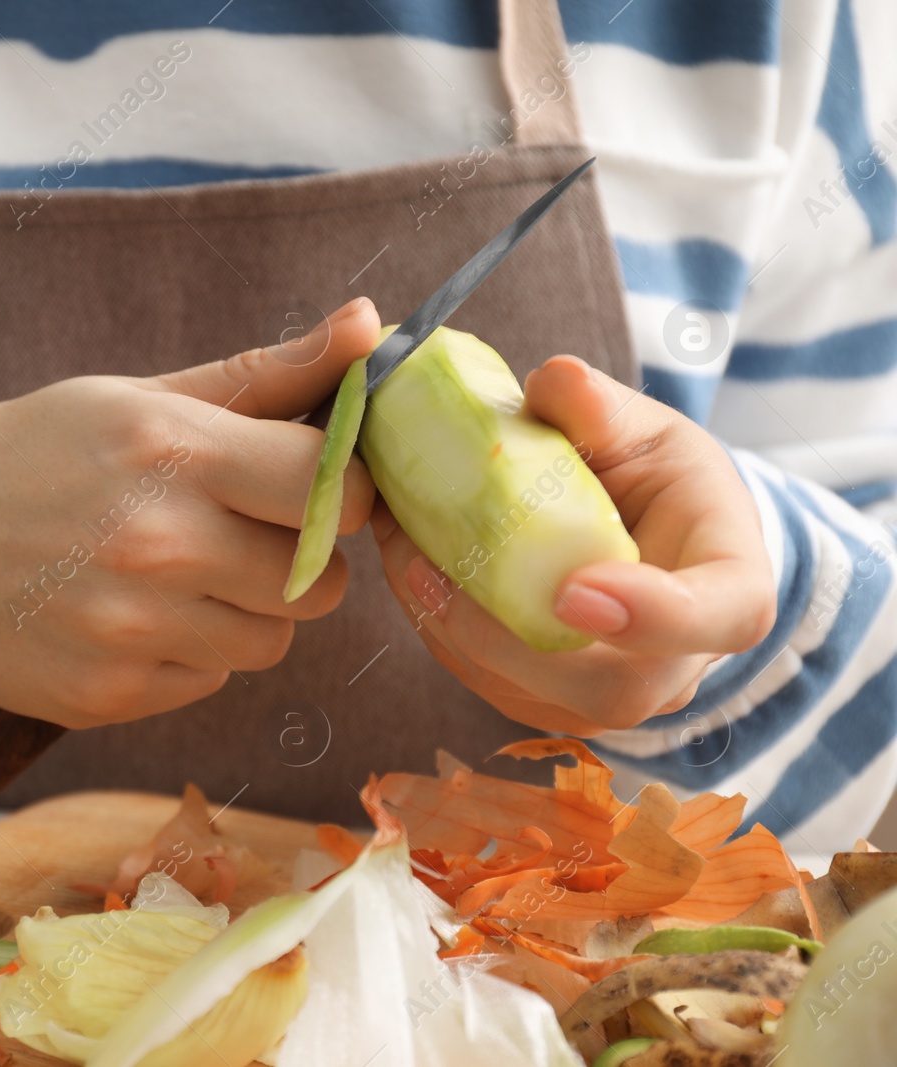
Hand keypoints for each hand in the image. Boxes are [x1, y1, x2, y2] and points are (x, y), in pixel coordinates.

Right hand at [0, 299, 378, 728]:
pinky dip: (187, 653)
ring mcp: (129, 629)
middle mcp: (155, 544)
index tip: (313, 487)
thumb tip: (369, 325)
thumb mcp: (137, 395)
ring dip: (245, 611)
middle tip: (238, 531)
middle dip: (297, 559)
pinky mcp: (106, 694)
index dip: (342, 491)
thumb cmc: (33, 451)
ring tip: (177, 572)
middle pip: (319, 583)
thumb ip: (265, 373)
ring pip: (270, 641)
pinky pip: (208, 680)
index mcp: (172, 450)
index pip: (332, 491)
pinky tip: (129, 613)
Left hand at [373, 354, 776, 736]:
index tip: (574, 590)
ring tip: (402, 545)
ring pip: (528, 691)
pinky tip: (409, 563)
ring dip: (451, 623)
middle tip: (432, 567)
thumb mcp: (643, 429)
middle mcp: (675, 666)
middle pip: (610, 688)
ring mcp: (604, 697)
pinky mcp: (540, 701)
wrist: (640, 537)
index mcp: (730, 588)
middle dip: (511, 638)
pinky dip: (437, 624)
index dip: (653, 617)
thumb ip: (602, 408)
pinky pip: (482, 680)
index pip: (719, 619)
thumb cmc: (655, 481)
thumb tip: (556, 382)